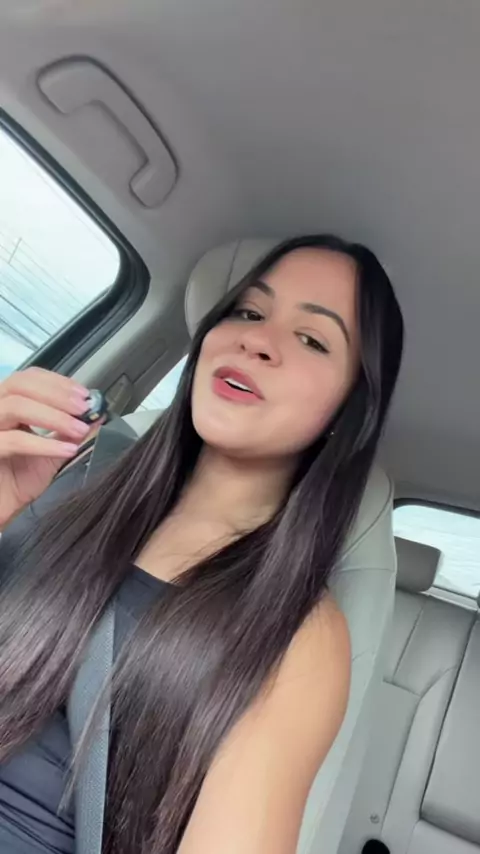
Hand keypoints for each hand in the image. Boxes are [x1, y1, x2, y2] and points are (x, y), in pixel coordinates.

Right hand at [0, 368, 100, 530]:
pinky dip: (44, 443)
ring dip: (54, 416)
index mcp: (6, 406)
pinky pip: (14, 441)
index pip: (28, 378)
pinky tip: (67, 449)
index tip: (84, 395)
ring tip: (80, 429)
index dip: (57, 382)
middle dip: (57, 394)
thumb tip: (97, 414)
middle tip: (84, 408)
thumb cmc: (19, 482)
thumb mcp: (50, 453)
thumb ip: (69, 431)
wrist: (2, 510)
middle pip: (20, 385)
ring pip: (15, 406)